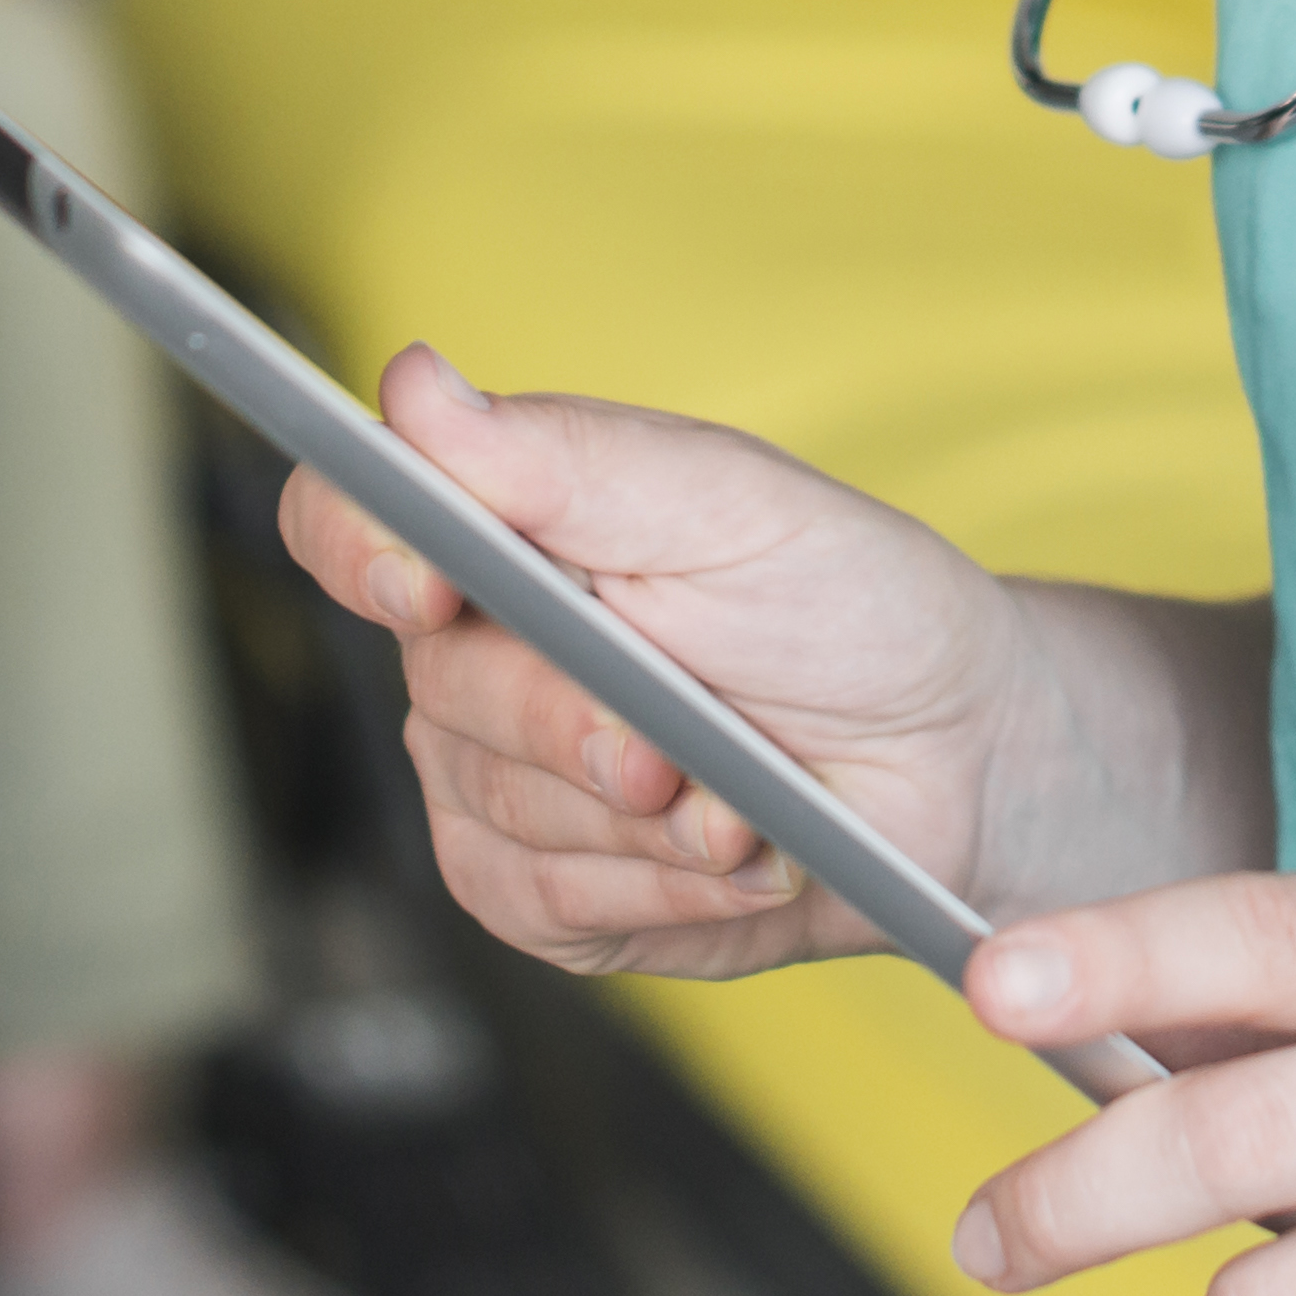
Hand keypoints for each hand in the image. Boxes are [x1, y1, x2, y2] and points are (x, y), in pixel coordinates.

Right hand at [277, 350, 1031, 981]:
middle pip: (442, 690)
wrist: (950, 762)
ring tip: (743, 800)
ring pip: (492, 807)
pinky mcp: (535, 890)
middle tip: (684, 743)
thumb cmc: (852, 606)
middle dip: (578, 727)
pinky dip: (648, 894)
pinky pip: (533, 906)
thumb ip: (566, 457)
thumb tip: (415, 390)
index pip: (345, 518)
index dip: (358, 548)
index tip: (430, 586)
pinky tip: (721, 862)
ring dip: (638, 824)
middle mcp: (476, 648)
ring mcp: (493, 773)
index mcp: (505, 528)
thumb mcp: (733, 505)